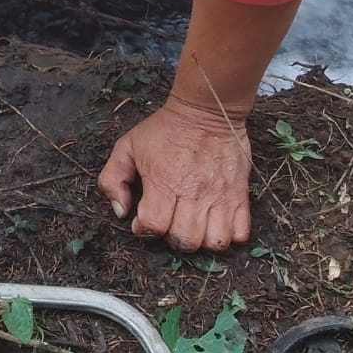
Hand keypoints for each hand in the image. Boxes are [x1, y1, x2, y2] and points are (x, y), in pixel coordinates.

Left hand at [96, 98, 251, 252]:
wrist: (206, 110)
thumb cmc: (165, 130)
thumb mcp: (126, 146)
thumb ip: (112, 179)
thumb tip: (121, 212)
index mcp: (163, 182)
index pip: (154, 227)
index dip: (144, 230)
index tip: (144, 220)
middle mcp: (194, 193)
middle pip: (185, 241)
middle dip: (172, 238)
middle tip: (169, 222)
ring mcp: (220, 196)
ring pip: (215, 243)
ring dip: (201, 241)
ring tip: (192, 225)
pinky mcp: (240, 195)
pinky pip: (241, 234)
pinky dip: (228, 236)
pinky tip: (214, 223)